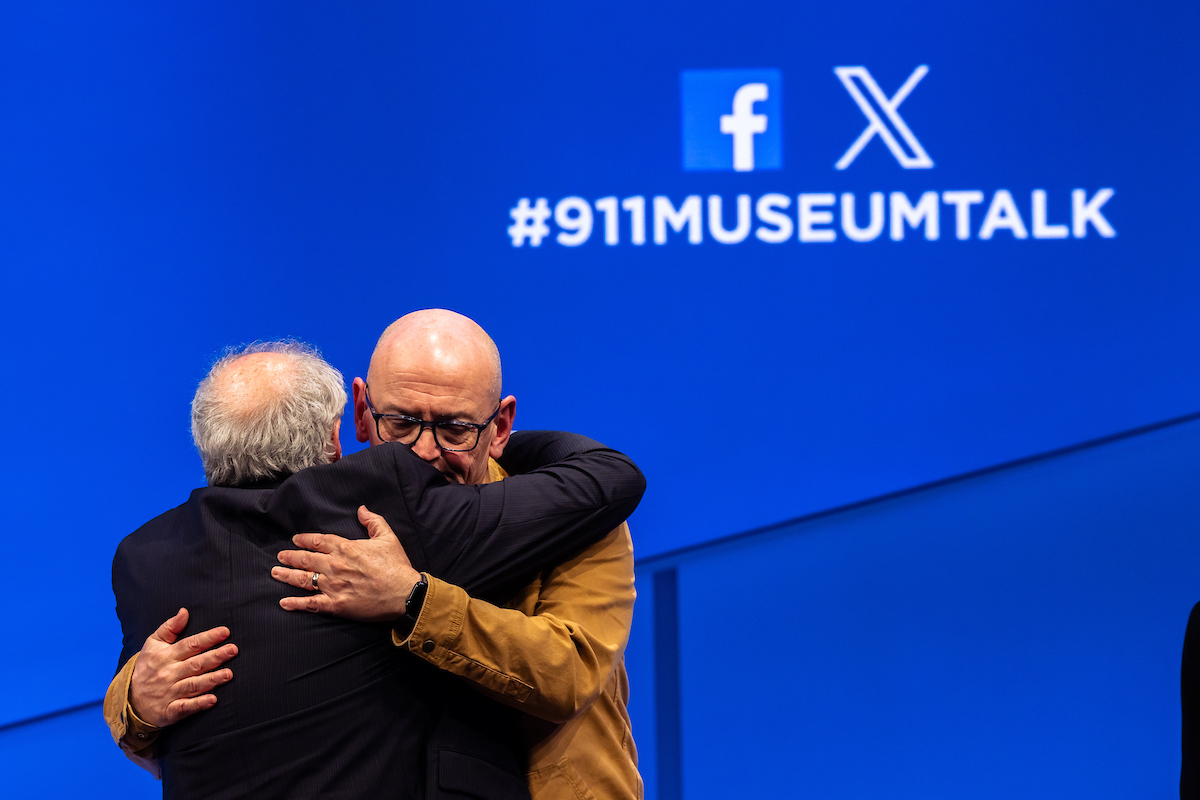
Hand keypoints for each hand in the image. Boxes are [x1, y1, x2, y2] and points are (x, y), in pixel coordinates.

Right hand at [129, 608, 236, 728]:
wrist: (130, 699)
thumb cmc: (147, 667)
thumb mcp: (152, 644)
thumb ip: (170, 627)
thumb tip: (185, 611)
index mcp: (166, 656)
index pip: (190, 645)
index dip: (208, 638)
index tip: (225, 632)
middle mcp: (169, 674)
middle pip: (195, 664)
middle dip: (215, 657)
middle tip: (233, 650)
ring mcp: (170, 692)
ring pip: (193, 685)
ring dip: (211, 680)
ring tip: (229, 674)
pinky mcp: (170, 710)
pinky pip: (185, 707)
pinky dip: (198, 704)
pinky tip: (212, 700)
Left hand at [273, 505, 421, 621]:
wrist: (403, 593)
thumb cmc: (397, 566)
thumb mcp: (388, 537)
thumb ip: (373, 521)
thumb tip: (361, 509)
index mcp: (346, 548)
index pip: (318, 541)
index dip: (304, 539)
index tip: (295, 539)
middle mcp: (334, 565)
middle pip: (305, 559)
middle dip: (290, 557)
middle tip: (280, 556)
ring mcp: (333, 586)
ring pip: (303, 580)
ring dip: (286, 576)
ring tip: (275, 573)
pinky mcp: (335, 604)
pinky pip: (310, 604)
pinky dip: (295, 604)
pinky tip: (284, 602)